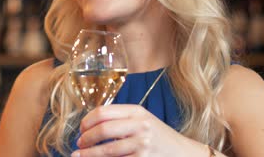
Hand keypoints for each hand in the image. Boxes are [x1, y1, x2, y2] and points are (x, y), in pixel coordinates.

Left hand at [72, 104, 207, 156]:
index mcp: (136, 111)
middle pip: (102, 130)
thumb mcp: (142, 120)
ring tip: (81, 156)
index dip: (86, 122)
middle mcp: (140, 125)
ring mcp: (143, 144)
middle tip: (79, 145)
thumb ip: (120, 119)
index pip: (102, 112)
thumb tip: (89, 126)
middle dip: (86, 139)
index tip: (81, 129)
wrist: (184, 153)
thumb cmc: (158, 136)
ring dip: (89, 155)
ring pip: (107, 150)